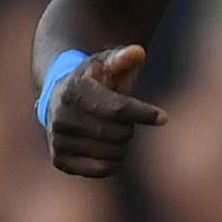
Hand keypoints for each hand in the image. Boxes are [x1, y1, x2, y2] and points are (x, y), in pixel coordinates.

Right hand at [45, 45, 166, 178]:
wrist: (60, 99)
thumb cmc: (93, 80)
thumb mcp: (107, 63)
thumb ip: (124, 58)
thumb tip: (138, 52)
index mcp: (74, 92)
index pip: (118, 110)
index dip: (144, 114)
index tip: (163, 117)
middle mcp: (61, 117)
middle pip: (120, 134)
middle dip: (130, 127)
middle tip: (122, 119)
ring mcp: (58, 140)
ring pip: (114, 153)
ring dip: (122, 144)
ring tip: (111, 130)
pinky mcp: (60, 160)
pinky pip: (102, 169)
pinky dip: (113, 161)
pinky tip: (107, 147)